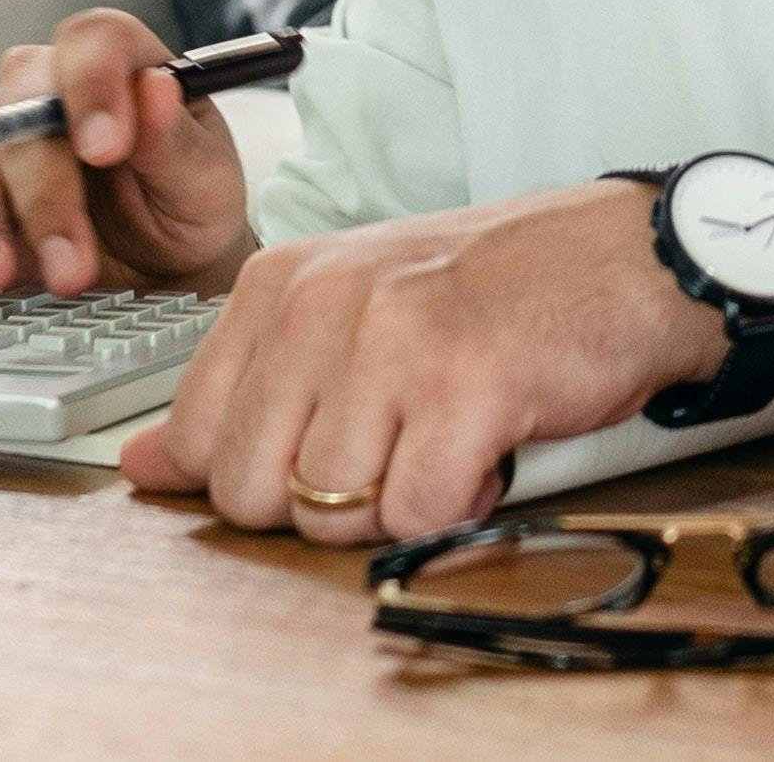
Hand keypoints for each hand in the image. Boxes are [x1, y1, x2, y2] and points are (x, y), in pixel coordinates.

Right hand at [0, 9, 254, 297]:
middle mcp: (42, 96)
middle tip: (74, 265)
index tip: (108, 147)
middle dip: (46, 196)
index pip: (93, 41)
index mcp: (114, 66)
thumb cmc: (185, 206)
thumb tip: (155, 89)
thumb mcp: (205, 181)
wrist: (163, 268)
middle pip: (24, 117)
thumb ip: (176, 140)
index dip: (95, 86)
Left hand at [116, 181, 724, 546]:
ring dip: (395, 500)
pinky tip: (486, 449)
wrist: (630, 257)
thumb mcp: (350, 311)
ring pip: (328, 512)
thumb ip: (246, 387)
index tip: (330, 441)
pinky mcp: (463, 391)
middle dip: (325, 498)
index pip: (198, 436)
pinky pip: (413, 517)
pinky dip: (457, 506)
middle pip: (253, 491)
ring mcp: (390, 345)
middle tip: (396, 441)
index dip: (265, 472)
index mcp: (281, 282)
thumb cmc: (495, 287)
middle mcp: (322, 304)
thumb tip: (143, 466)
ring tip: (445, 435)